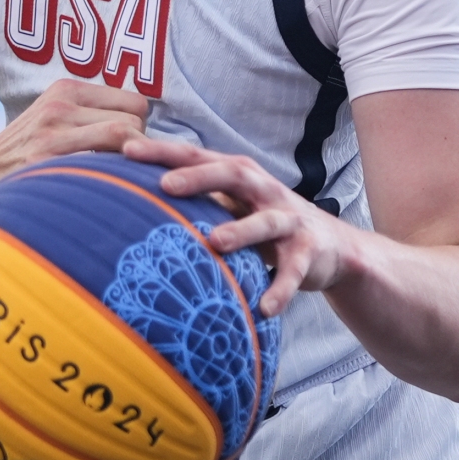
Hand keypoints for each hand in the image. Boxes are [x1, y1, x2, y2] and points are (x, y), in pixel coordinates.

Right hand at [0, 79, 150, 193]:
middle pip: (135, 120)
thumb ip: (90, 115)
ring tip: (113, 179)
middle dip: (138, 146)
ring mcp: (53, 133)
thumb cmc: (23, 153)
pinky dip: (112, 178)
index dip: (140, 128)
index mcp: (65, 90)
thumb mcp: (51, 118)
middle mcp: (60, 105)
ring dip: (129, 164)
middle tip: (120, 168)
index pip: (135, 101)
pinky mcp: (47, 160)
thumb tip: (143, 130)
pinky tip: (99, 191)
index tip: (128, 150)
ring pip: (124, 137)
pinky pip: (103, 164)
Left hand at [123, 135, 353, 316]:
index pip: (197, 156)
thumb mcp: (231, 206)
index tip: (127, 150)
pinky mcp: (308, 253)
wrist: (331, 246)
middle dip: (199, 179)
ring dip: (241, 230)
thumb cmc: (264, 223)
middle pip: (232, 175)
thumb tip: (133, 200)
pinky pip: (293, 271)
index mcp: (239, 176)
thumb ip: (196, 199)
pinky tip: (263, 308)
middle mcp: (264, 191)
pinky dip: (279, 288)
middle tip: (166, 186)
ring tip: (216, 243)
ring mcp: (288, 220)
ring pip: (266, 222)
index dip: (164, 152)